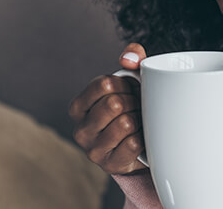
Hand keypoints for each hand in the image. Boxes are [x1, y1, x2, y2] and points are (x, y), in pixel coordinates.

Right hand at [68, 43, 147, 173]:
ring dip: (140, 119)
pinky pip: (134, 143)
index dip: (125, 83)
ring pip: (125, 123)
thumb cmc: (132, 106)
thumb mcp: (131, 78)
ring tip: (139, 120)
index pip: (104, 84)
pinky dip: (143, 137)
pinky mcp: (110, 165)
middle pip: (115, 103)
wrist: (140, 144)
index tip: (129, 89)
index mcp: (78, 106)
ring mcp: (93, 150)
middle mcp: (80, 129)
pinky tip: (140, 137)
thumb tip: (129, 58)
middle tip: (137, 106)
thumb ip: (132, 57)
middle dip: (133, 101)